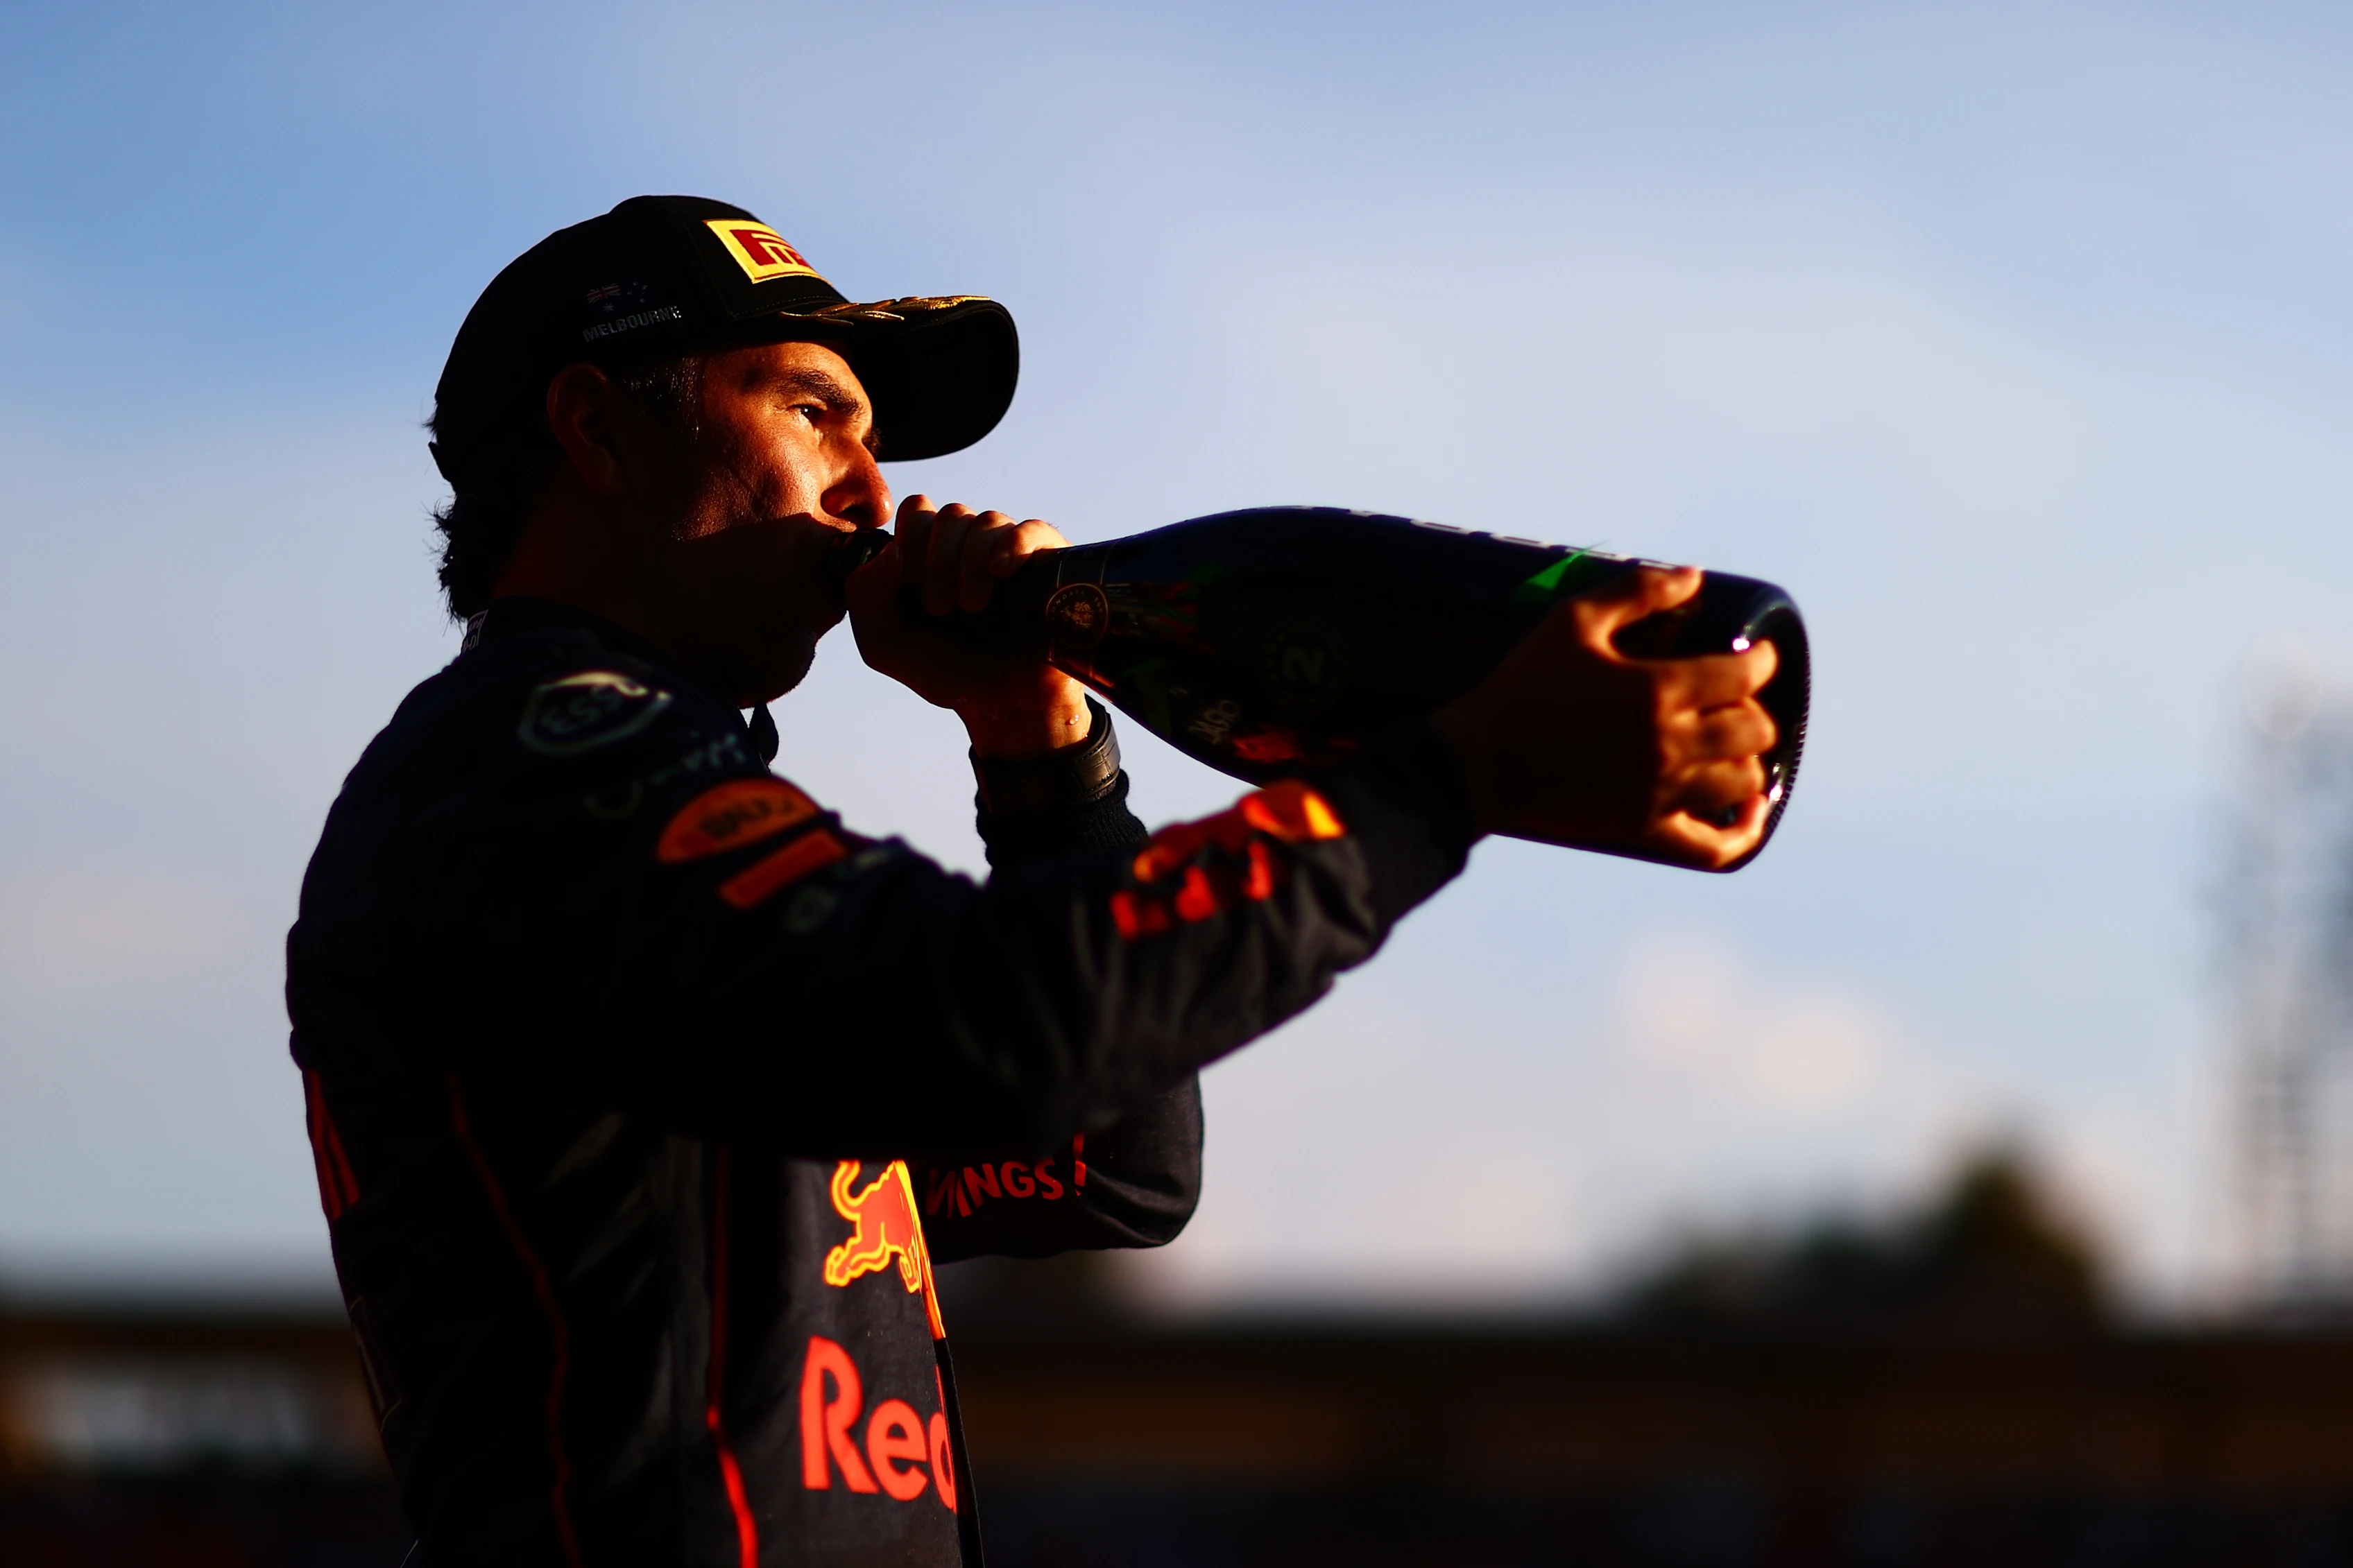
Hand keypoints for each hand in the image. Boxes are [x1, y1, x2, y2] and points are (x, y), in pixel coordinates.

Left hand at [845, 495, 1093, 757]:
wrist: (1005, 706)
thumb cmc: (948, 672)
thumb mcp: (884, 644)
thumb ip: (864, 596)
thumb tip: (891, 550)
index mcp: (931, 555)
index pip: (917, 509)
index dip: (909, 538)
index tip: (910, 583)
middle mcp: (971, 547)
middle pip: (949, 513)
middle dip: (937, 561)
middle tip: (941, 609)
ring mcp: (1010, 553)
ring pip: (985, 521)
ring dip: (968, 565)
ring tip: (972, 608)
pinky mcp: (1048, 564)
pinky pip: (1031, 529)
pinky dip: (1012, 544)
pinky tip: (1001, 572)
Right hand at [1432, 565, 1779, 868]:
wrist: (1474, 764)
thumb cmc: (1519, 688)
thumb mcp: (1570, 621)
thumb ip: (1635, 592)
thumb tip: (1693, 577)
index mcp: (1657, 690)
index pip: (1742, 676)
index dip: (1761, 661)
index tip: (1756, 655)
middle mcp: (1668, 745)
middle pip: (1752, 730)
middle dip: (1754, 709)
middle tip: (1733, 700)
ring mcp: (1658, 793)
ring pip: (1742, 782)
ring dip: (1748, 759)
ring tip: (1732, 744)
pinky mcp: (1642, 829)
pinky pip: (1713, 847)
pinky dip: (1744, 831)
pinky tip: (1752, 810)